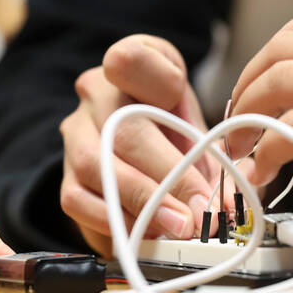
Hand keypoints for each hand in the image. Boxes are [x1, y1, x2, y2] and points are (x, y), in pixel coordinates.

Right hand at [59, 35, 221, 256]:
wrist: (136, 149)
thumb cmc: (173, 131)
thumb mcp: (199, 128)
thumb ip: (216, 159)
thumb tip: (228, 206)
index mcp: (136, 65)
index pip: (132, 59)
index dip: (156, 80)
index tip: (184, 106)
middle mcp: (97, 93)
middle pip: (125, 129)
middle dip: (169, 176)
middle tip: (201, 209)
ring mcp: (75, 134)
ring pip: (97, 167)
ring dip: (144, 203)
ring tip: (180, 226)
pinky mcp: (64, 177)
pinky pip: (80, 202)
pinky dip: (118, 222)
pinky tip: (147, 232)